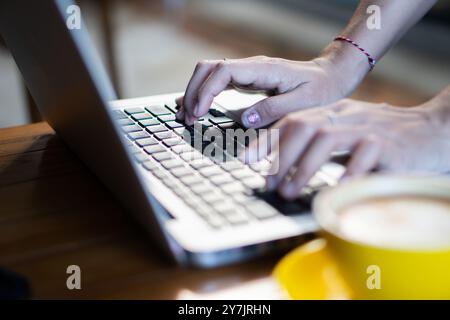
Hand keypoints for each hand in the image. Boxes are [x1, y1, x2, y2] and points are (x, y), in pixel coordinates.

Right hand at [176, 54, 362, 126]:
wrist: (330, 77)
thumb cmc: (320, 90)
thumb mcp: (303, 103)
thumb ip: (273, 109)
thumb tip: (244, 119)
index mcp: (262, 69)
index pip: (223, 72)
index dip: (207, 91)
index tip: (199, 113)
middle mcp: (250, 67)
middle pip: (208, 68)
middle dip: (194, 91)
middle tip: (187, 118)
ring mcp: (246, 72)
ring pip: (209, 73)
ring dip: (195, 92)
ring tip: (185, 116)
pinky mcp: (246, 80)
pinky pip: (218, 82)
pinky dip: (204, 94)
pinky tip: (196, 107)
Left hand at [244, 87, 449, 198]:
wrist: (431, 132)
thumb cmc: (383, 138)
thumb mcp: (347, 133)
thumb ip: (318, 144)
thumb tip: (281, 166)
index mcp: (332, 112)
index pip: (292, 120)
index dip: (266, 140)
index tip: (246, 159)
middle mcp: (345, 116)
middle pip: (303, 127)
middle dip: (280, 156)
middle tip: (268, 182)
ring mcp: (366, 128)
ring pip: (326, 139)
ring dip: (302, 167)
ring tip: (289, 191)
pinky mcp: (388, 144)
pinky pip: (364, 156)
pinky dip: (347, 172)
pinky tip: (335, 190)